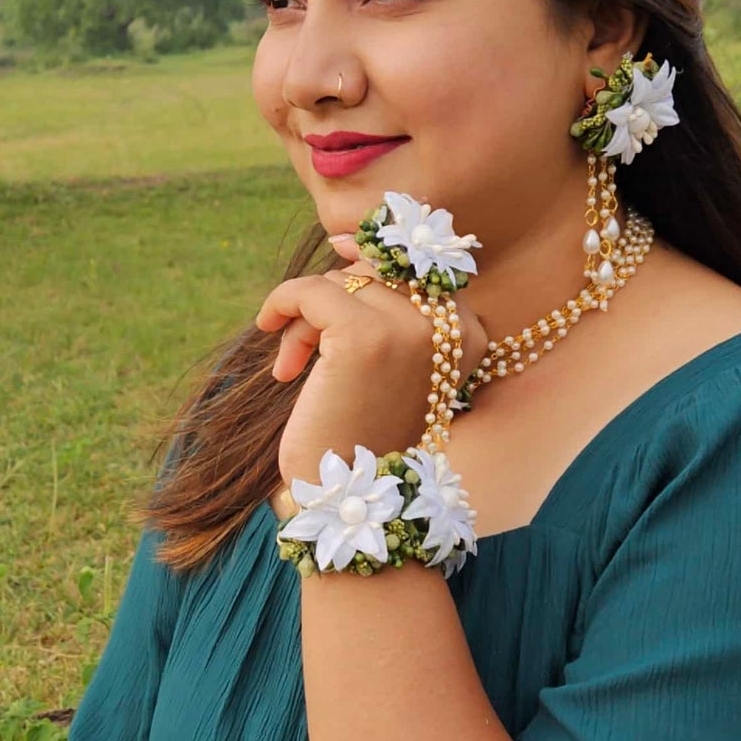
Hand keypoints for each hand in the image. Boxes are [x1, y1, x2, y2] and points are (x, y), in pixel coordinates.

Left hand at [258, 239, 486, 489]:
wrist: (351, 501)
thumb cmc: (365, 434)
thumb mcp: (389, 363)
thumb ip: (383, 302)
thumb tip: (347, 239)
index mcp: (471, 331)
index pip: (413, 267)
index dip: (367, 274)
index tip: (332, 298)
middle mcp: (451, 325)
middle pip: (375, 271)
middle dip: (332, 303)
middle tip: (302, 353)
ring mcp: (411, 329)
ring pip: (341, 281)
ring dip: (305, 318)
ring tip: (294, 368)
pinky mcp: (364, 337)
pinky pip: (310, 291)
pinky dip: (281, 306)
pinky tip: (270, 338)